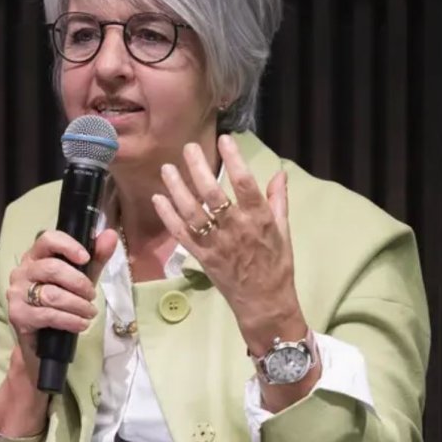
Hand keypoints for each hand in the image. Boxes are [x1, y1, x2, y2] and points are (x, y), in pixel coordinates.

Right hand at [0, 226, 118, 433]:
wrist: (43, 344)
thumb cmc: (61, 305)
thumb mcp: (81, 280)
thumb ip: (95, 259)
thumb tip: (110, 235)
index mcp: (35, 257)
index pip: (46, 239)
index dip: (67, 246)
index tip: (86, 258)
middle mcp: (21, 272)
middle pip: (52, 268)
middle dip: (79, 283)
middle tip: (92, 296)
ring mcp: (16, 294)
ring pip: (52, 294)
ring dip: (78, 305)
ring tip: (90, 312)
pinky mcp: (18, 316)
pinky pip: (48, 315)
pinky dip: (70, 320)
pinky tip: (81, 324)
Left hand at [152, 136, 307, 350]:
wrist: (264, 302)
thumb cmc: (276, 264)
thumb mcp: (283, 231)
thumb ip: (278, 201)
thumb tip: (279, 173)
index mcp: (259, 219)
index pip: (245, 183)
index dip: (234, 160)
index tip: (224, 140)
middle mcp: (236, 229)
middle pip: (213, 194)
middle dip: (198, 168)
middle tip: (188, 148)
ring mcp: (216, 243)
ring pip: (192, 211)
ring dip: (177, 188)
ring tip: (166, 168)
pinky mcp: (201, 256)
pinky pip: (181, 233)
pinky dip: (168, 215)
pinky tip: (158, 198)